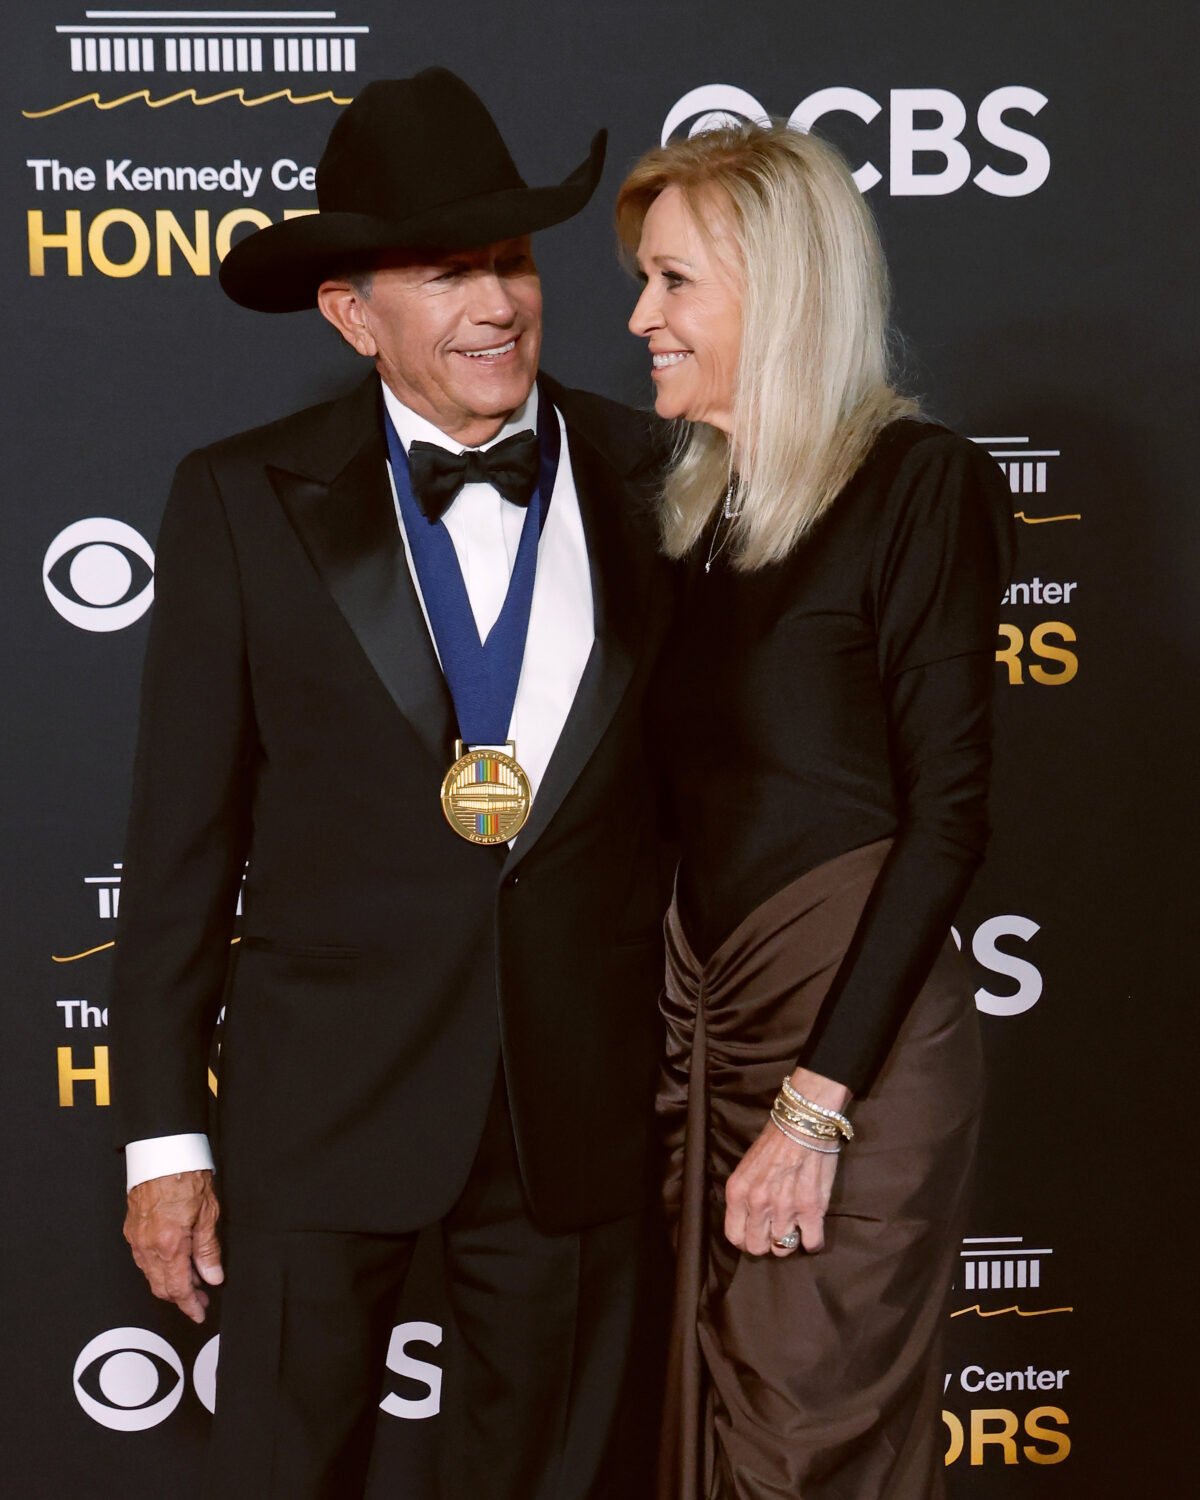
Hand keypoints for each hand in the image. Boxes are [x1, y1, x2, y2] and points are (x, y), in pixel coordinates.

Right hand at [123, 1169, 222, 1322]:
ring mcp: (136, 1238)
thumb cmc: (187, 1176)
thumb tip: (212, 1278)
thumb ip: (208, 1250)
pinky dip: (158, 1267)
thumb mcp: (209, 1213)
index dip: (190, 1305)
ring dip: (170, 1283)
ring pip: (150, 1275)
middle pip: (161, 1287)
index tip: (199, 1313)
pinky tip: (173, 1261)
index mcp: (170, 1244)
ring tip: (192, 1279)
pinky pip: (143, 1259)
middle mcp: (148, 1246)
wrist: (162, 1152)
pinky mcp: (131, 1229)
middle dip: (181, 1298)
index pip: (179, 1288)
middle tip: (200, 1298)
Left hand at [723, 1066, 849, 1257]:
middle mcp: (758, 1204)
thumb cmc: (774, 1141)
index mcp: (738, 1192)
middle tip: (775, 1233)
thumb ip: (745, 1195)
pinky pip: (812, 1243)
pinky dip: (812, 1241)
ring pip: (783, 1249)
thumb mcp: (746, 1167)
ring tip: (794, 1228)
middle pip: (758, 1248)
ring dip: (790, 1241)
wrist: (802, 1122)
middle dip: (767, 1244)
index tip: (755, 1235)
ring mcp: (785, 1209)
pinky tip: (812, 1230)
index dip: (745, 1240)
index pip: (734, 1236)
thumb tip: (750, 1220)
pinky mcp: (811, 1209)